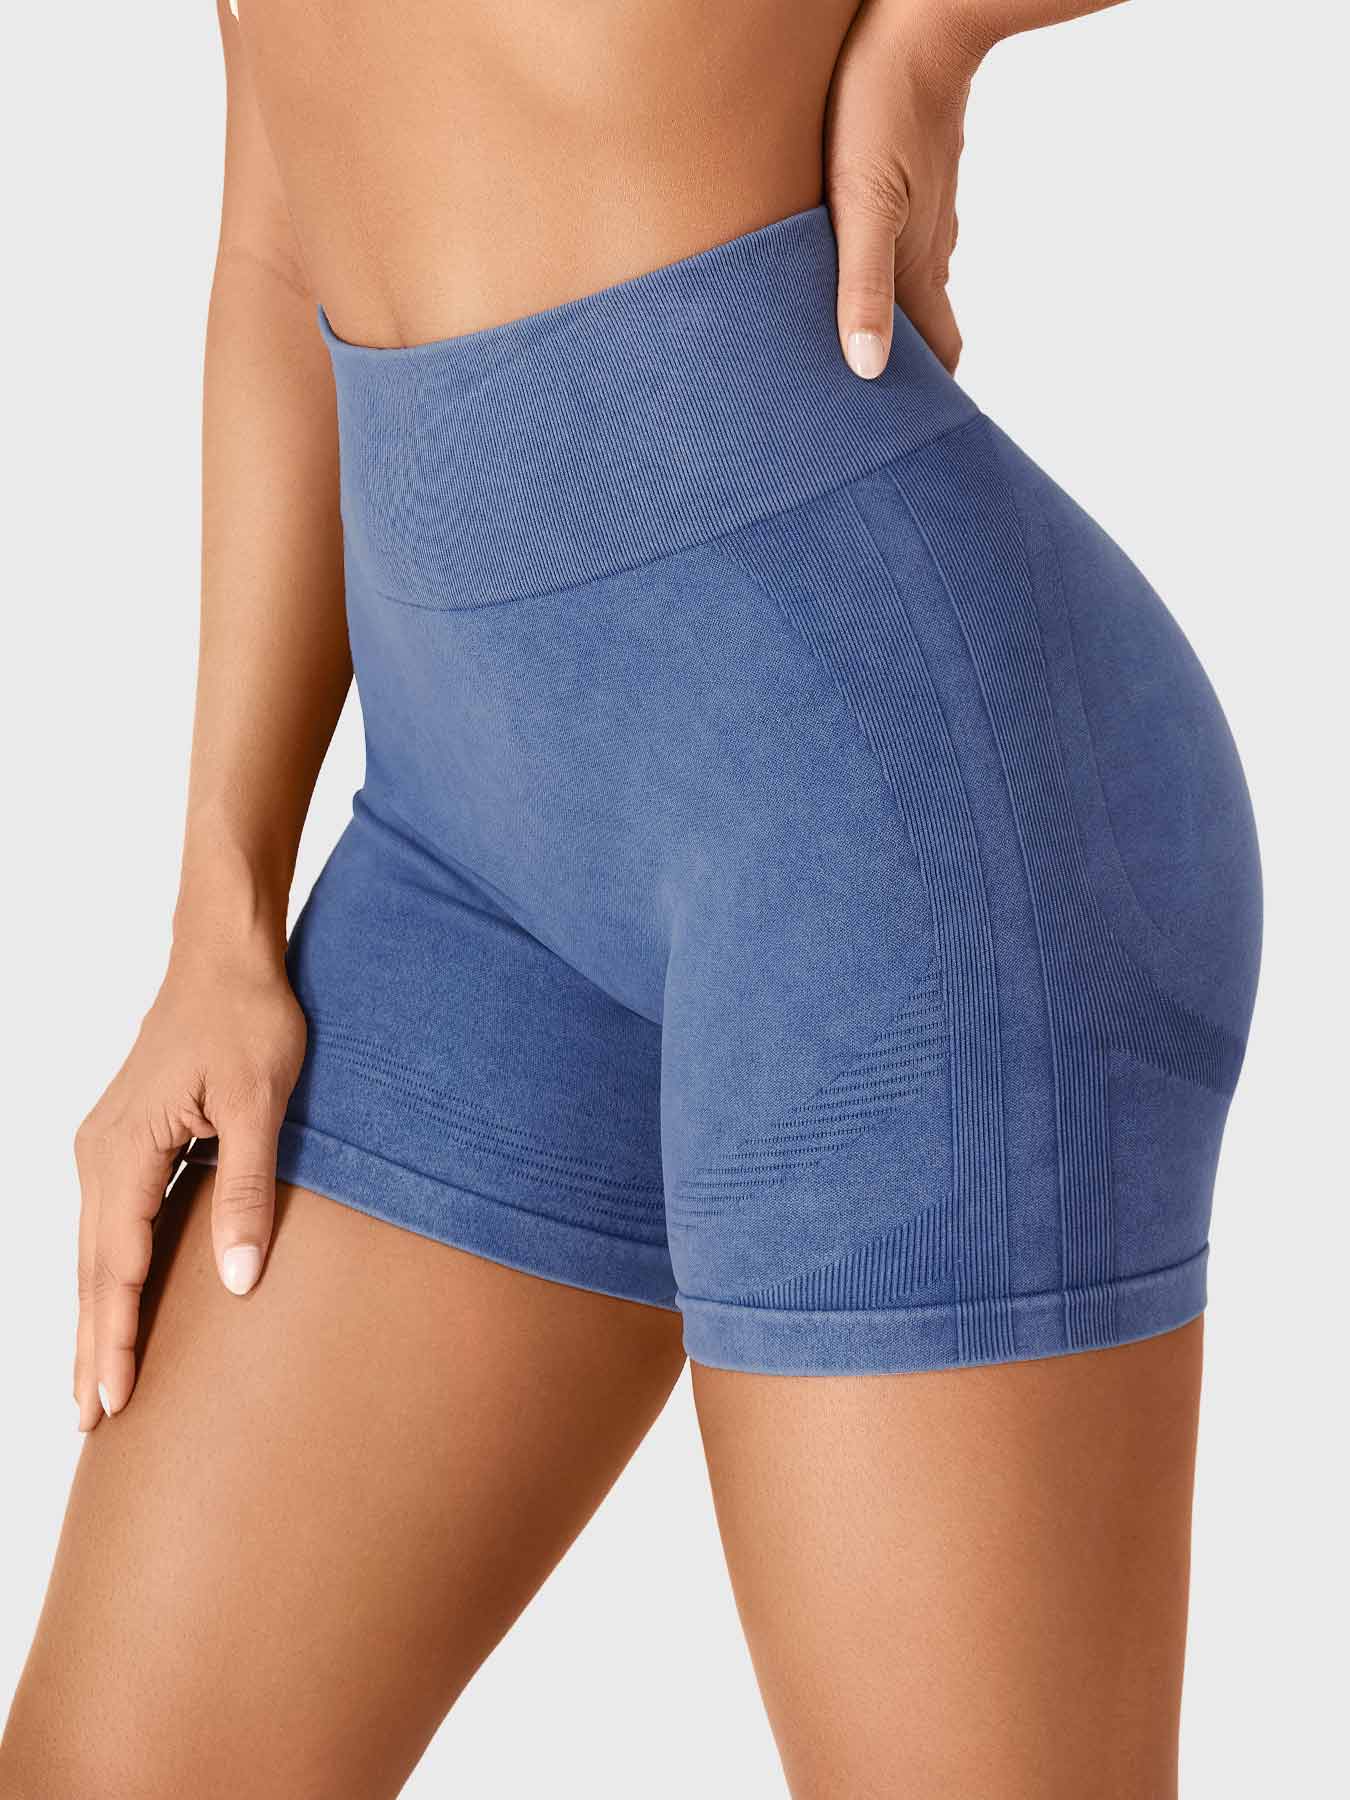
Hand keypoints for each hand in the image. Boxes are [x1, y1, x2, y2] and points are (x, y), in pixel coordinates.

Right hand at [72, 945, 305, 1426]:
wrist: (224, 955)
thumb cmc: (247, 1019)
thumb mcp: (259, 1103)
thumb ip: (245, 1190)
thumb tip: (239, 1279)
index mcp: (125, 1150)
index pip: (117, 1265)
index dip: (117, 1337)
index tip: (115, 1402)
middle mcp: (98, 1154)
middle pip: (90, 1269)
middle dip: (92, 1346)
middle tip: (90, 1422)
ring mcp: (104, 1146)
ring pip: (92, 1250)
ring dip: (92, 1316)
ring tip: (94, 1384)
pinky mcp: (122, 1140)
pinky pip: (105, 1223)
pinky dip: (104, 1273)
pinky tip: (113, 1302)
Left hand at [826, 0, 988, 378]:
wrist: (920, 21)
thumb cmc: (879, 110)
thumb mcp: (862, 207)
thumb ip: (862, 290)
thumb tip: (868, 371)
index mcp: (919, 270)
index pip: (938, 355)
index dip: (926, 402)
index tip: (906, 441)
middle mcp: (929, 251)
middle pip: (925, 330)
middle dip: (903, 373)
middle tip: (872, 414)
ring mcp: (925, 216)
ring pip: (911, 289)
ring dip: (891, 325)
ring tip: (856, 356)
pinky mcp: (912, 182)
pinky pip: (901, 245)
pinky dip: (883, 280)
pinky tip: (856, 275)